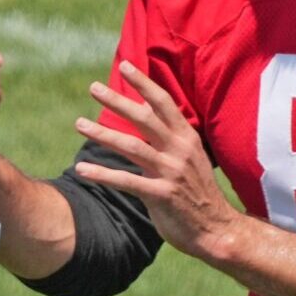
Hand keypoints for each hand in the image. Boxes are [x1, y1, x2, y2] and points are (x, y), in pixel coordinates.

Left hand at [72, 61, 240, 259]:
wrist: (217, 229)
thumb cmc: (198, 194)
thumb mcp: (190, 159)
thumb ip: (169, 139)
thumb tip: (148, 115)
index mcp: (187, 139)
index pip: (164, 103)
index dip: (144, 84)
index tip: (126, 66)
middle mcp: (179, 151)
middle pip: (145, 118)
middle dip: (118, 101)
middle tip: (94, 88)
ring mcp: (171, 172)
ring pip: (132, 146)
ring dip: (102, 134)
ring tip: (79, 124)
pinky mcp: (161, 195)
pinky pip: (126, 181)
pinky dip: (102, 174)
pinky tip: (82, 169)